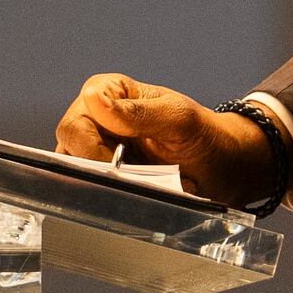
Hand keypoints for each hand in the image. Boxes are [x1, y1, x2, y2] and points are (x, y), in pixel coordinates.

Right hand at [55, 75, 282, 207]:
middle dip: (102, 172)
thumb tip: (92, 98)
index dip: (92, 150)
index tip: (121, 164)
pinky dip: (113, 199)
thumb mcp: (177, 119)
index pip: (75, 125)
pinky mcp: (104, 176)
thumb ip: (136, 112)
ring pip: (76, 176)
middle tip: (138, 178)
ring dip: (109, 187)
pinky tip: (139, 195)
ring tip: (144, 185)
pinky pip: (92, 192)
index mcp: (107, 92)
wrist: (222, 166)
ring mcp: (97, 150)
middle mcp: (95, 119)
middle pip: (69, 152)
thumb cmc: (203, 133)